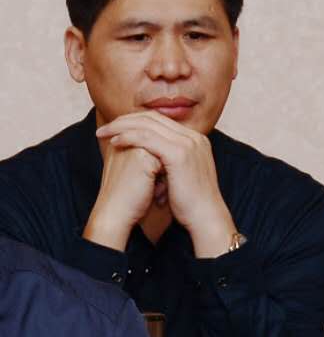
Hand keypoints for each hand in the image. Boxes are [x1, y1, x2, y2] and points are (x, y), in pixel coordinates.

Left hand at [95, 111, 236, 256]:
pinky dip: (128, 137)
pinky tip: (115, 143)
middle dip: (124, 121)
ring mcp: (188, 143)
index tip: (116, 130)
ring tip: (103, 134)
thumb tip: (150, 159)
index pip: (160, 121)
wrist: (206, 218)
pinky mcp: (179, 153)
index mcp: (195, 140)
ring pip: (147, 125)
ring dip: (121, 127)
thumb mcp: (180, 175)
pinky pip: (146, 137)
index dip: (135, 122)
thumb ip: (168, 161)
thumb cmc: (191, 203)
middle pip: (153, 118)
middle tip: (104, 129)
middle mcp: (194, 137)